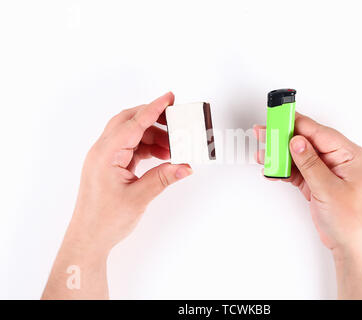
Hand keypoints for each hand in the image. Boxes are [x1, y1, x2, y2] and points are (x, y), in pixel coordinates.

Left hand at [42, 92, 191, 298]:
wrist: (89, 238)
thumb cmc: (104, 221)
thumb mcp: (139, 198)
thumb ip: (163, 178)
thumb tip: (185, 166)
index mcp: (105, 154)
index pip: (133, 124)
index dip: (153, 109)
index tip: (169, 98)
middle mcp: (103, 151)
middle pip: (129, 122)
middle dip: (154, 119)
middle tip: (176, 120)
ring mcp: (105, 158)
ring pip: (131, 135)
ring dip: (153, 136)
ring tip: (173, 147)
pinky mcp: (110, 166)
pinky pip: (130, 148)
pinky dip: (147, 148)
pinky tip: (161, 155)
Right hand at [254, 113, 361, 298]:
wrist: (353, 247)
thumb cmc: (353, 222)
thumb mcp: (329, 190)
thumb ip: (310, 164)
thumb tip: (297, 143)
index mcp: (348, 155)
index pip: (318, 132)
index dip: (296, 124)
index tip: (278, 118)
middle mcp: (337, 160)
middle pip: (306, 141)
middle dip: (284, 138)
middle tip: (264, 133)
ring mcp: (326, 171)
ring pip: (299, 156)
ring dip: (281, 155)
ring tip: (263, 153)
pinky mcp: (317, 183)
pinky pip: (297, 171)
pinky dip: (284, 170)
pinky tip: (272, 169)